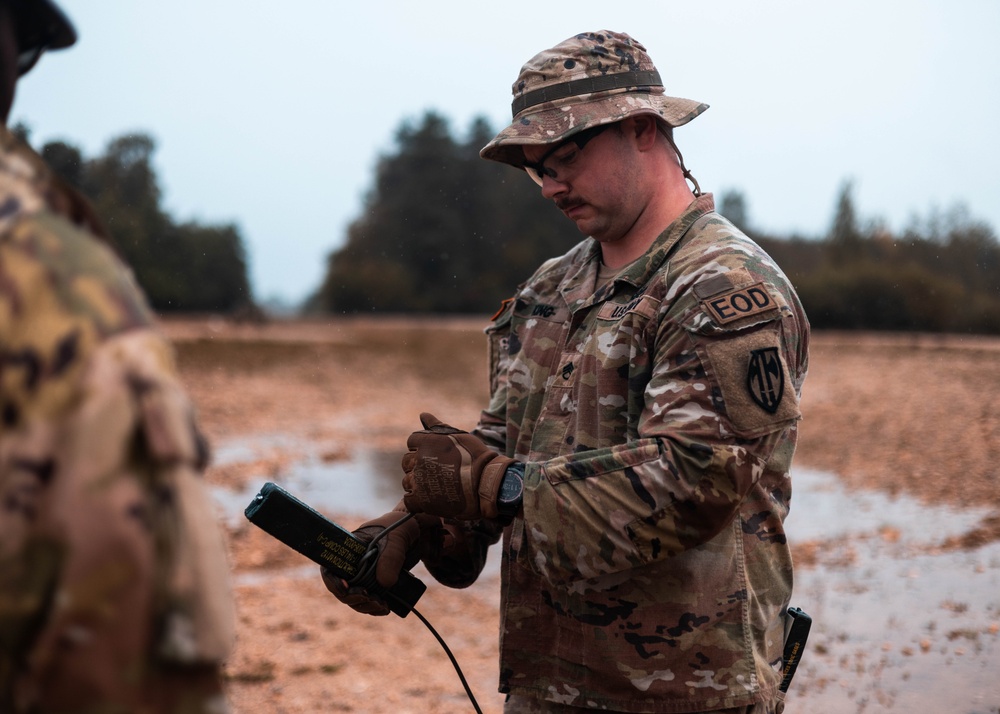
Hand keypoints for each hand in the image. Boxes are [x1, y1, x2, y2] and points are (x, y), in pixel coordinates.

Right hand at [320, 507, 436, 616]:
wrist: (418, 533)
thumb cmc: (402, 528)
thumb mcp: (397, 539)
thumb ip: (391, 557)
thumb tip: (384, 583)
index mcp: (350, 549)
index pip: (331, 568)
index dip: (333, 581)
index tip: (346, 588)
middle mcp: (353, 564)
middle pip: (342, 588)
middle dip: (353, 598)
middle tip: (371, 598)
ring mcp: (364, 575)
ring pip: (355, 598)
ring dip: (365, 606)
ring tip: (382, 605)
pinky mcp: (377, 584)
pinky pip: (369, 602)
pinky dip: (375, 608)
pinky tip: (386, 608)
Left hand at [401, 412, 515, 519]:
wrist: (486, 482)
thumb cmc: (475, 457)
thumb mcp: (456, 435)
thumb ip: (436, 426)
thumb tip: (422, 414)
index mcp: (426, 442)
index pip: (412, 442)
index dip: (422, 448)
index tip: (434, 455)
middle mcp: (419, 459)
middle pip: (407, 462)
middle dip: (418, 466)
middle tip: (436, 472)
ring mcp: (419, 480)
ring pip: (407, 481)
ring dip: (418, 484)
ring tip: (436, 486)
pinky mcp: (422, 500)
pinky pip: (409, 501)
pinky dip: (417, 502)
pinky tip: (431, 499)